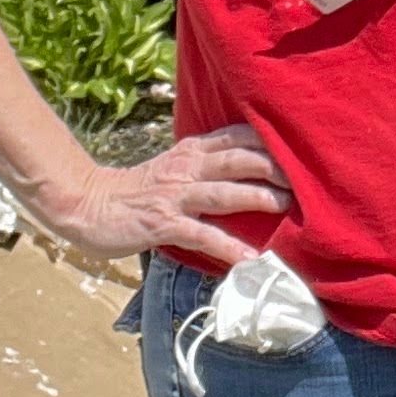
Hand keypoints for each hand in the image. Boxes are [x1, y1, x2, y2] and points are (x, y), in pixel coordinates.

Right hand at [29, 121, 292, 267]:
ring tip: (288, 205)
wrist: (86, 204)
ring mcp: (174, 196)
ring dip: (257, 197)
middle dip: (274, 165)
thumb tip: (248, 169)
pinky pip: (201, 235)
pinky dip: (227, 247)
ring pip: (224, 192)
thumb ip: (206, 166)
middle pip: (238, 159)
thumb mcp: (174, 168)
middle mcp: (186, 168)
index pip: (236, 137)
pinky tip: (249, 259)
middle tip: (308, 176)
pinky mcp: (163, 223)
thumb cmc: (137, 191)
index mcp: (190, 152)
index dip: (269, 138)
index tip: (302, 144)